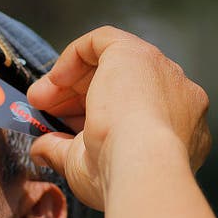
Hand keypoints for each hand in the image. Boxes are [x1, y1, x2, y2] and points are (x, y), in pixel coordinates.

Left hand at [28, 26, 210, 209]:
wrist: (140, 165)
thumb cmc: (119, 176)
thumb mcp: (83, 166)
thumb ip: (61, 152)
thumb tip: (39, 149)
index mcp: (176, 131)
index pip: (130, 114)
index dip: (91, 118)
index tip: (62, 127)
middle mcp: (178, 99)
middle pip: (123, 87)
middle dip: (77, 97)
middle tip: (45, 110)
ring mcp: (163, 73)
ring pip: (113, 65)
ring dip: (71, 81)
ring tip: (40, 99)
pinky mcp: (138, 54)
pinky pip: (103, 40)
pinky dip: (73, 56)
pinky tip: (54, 78)